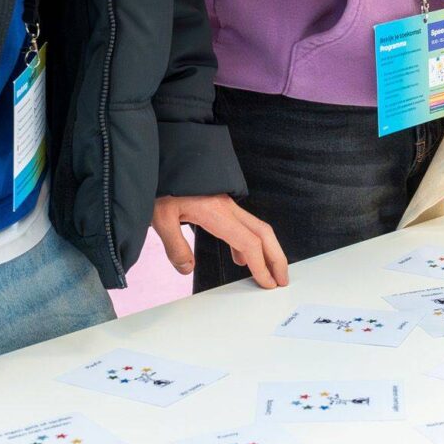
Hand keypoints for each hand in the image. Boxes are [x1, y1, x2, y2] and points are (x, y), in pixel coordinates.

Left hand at [151, 195, 288, 289]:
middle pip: (264, 232)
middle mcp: (227, 207)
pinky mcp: (219, 204)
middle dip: (277, 258)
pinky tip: (240, 258)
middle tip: (282, 280)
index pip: (249, 242)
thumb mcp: (160, 217)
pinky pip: (242, 226)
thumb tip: (186, 269)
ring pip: (256, 228)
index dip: (261, 265)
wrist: (165, 160)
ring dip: (266, 251)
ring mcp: (226, 204)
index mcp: (217, 212)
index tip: (267, 283)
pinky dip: (248, 244)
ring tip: (267, 273)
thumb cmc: (163, 185)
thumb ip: (175, 246)